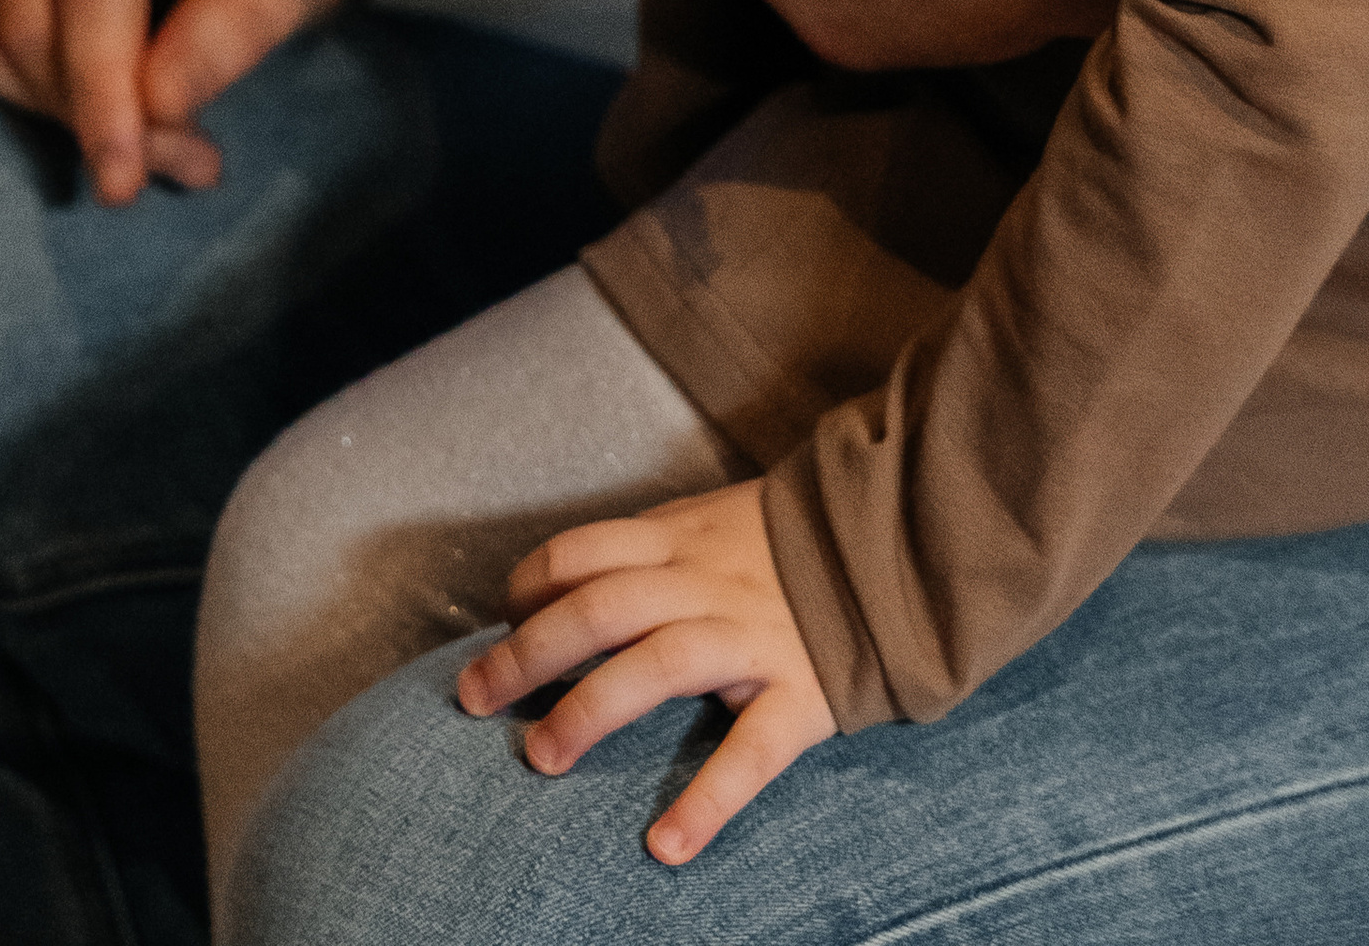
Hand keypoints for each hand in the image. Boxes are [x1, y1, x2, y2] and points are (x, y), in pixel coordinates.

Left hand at [457, 480, 832, 864]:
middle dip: (529, 654)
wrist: (893, 545)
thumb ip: (644, 551)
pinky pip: (751, 752)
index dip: (529, 590)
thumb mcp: (707, 522)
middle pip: (600, 607)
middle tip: (475, 700)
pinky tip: (665, 846)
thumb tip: (557, 587)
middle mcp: (706, 584)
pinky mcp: (801, 694)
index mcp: (678, 540)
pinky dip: (707, 800)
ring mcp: (753, 638)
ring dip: (591, 710)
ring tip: (540, 758)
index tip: (503, 626)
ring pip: (659, 664)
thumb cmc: (780, 546)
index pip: (581, 553)